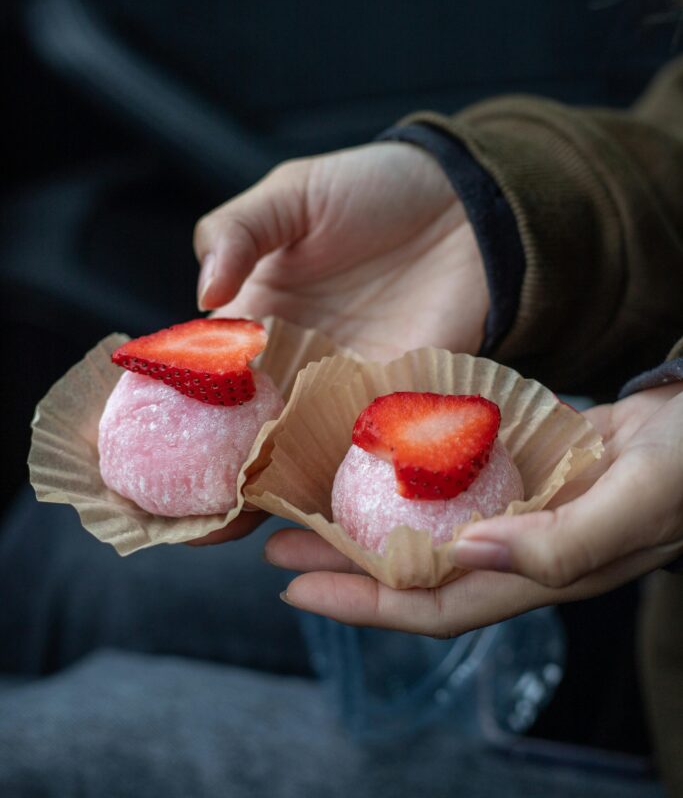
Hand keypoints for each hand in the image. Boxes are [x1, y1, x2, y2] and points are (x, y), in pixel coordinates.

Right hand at [190, 142, 487, 545]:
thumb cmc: (371, 188)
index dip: (159, 419)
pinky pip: (361, 457)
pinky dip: (335, 488)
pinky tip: (305, 520)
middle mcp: (292, 370)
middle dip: (201, 481)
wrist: (467, 205)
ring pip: (293, 460)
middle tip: (167, 523)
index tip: (122, 460)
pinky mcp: (398, 407)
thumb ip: (236, 233)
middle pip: (238, 437)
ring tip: (220, 534)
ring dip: (261, 499)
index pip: (197, 382)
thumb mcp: (290, 195)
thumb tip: (203, 295)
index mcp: (255, 323)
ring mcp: (343, 394)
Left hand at [265, 383, 682, 634]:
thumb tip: (471, 553)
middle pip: (417, 575)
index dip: (363, 604)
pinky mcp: (528, 475)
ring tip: (313, 503)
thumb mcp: (637, 500)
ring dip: (371, 522)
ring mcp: (523, 514)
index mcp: (541, 572)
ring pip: (430, 531)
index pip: (435, 606)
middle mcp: (521, 552)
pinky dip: (414, 480)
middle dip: (345, 567)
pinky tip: (381, 457)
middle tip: (276, 546)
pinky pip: (457, 487)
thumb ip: (564, 540)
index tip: (295, 588)